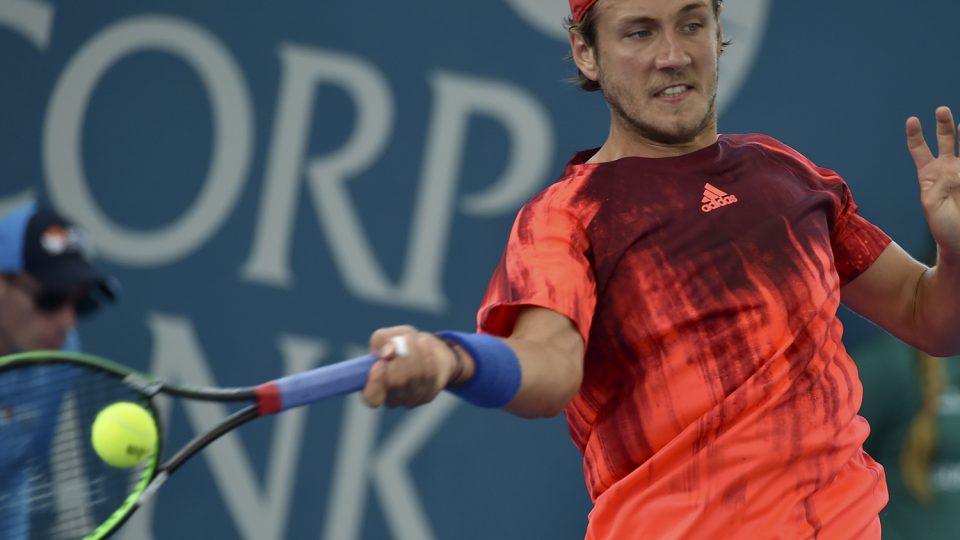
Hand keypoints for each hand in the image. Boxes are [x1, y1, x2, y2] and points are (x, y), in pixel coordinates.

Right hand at [361, 325, 457, 407]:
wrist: (422, 348)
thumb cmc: (397, 344)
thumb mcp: (384, 337)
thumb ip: (381, 341)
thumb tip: (388, 353)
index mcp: (373, 388)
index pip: (371, 396)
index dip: (375, 382)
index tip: (380, 363)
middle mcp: (390, 399)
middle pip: (396, 383)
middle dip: (401, 358)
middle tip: (405, 339)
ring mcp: (410, 400)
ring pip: (415, 378)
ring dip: (416, 353)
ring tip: (416, 339)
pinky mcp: (427, 395)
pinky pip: (429, 376)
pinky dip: (428, 358)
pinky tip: (425, 345)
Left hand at [906, 106, 959, 255]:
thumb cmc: (942, 225)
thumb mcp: (931, 207)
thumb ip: (935, 188)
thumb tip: (947, 174)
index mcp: (929, 175)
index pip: (920, 150)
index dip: (915, 136)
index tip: (912, 120)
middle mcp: (948, 168)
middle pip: (946, 140)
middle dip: (943, 125)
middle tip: (941, 110)